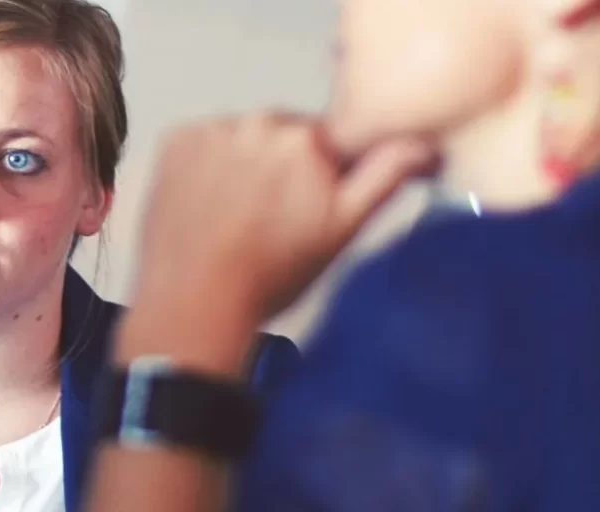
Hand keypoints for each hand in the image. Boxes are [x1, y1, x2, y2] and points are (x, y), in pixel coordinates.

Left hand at [133, 113, 432, 322]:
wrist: (195, 301)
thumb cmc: (271, 275)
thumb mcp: (342, 230)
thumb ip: (385, 177)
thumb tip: (424, 144)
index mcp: (308, 139)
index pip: (330, 140)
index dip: (323, 174)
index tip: (309, 205)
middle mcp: (259, 122)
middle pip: (284, 135)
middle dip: (284, 167)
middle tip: (271, 219)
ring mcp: (212, 130)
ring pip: (242, 138)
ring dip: (244, 164)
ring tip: (236, 216)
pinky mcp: (175, 141)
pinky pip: (203, 142)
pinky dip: (206, 165)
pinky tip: (208, 205)